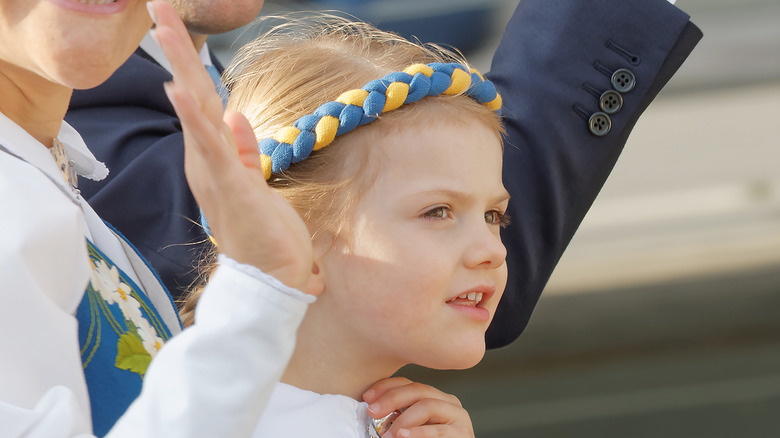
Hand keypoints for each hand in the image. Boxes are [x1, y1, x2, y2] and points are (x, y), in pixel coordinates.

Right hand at [147, 1, 314, 293]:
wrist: (270, 278)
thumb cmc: (263, 232)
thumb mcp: (253, 179)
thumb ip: (243, 148)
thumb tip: (235, 114)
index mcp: (214, 156)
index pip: (201, 100)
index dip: (189, 62)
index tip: (177, 26)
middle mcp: (206, 159)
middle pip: (191, 94)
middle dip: (176, 49)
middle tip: (158, 6)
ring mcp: (213, 171)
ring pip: (195, 109)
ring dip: (180, 65)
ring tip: (162, 26)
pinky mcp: (229, 184)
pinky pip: (210, 144)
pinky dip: (193, 116)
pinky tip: (180, 88)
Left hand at [363, 377, 474, 437]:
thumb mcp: (410, 426)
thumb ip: (398, 416)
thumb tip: (372, 407)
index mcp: (435, 397)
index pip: (409, 383)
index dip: (386, 386)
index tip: (366, 397)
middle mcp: (448, 402)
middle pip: (418, 390)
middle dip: (392, 398)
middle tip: (372, 412)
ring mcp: (458, 417)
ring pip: (428, 406)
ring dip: (403, 420)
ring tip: (388, 435)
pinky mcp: (462, 434)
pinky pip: (438, 431)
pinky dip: (418, 433)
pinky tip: (403, 436)